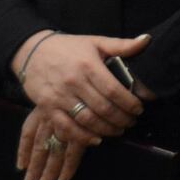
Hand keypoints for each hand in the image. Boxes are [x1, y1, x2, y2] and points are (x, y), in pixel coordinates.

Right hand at [13, 31, 148, 179]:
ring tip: (118, 130)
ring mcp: (59, 97)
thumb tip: (146, 40)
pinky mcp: (46, 108)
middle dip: (121, 118)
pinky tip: (96, 139)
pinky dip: (82, 137)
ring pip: (86, 120)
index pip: (114, 90)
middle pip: (103, 108)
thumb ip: (122, 45)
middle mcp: (74, 83)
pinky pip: (65, 127)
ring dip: (106, 129)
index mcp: (88, 66)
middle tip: (131, 122)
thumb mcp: (96, 42)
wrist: (32, 51)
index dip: (129, 103)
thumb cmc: (69, 47)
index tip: (139, 109)